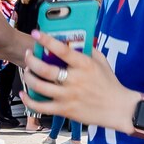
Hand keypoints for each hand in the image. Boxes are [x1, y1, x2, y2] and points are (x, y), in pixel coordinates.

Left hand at [21, 30, 136, 130]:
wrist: (119, 109)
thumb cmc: (110, 84)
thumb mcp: (101, 62)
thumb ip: (88, 50)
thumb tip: (74, 39)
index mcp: (84, 65)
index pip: (62, 49)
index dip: (46, 40)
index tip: (36, 33)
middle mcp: (74, 80)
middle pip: (45, 69)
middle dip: (31, 60)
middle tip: (27, 55)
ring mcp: (68, 96)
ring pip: (39, 86)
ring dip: (28, 77)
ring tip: (26, 72)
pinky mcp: (65, 110)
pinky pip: (41, 107)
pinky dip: (29, 100)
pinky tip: (24, 94)